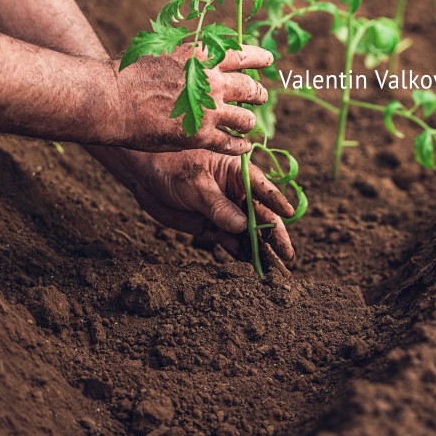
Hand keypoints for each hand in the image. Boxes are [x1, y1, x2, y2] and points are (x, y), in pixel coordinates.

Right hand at [111, 44, 270, 153]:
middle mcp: (211, 80)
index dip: (260, 58)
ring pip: (246, 119)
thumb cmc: (129, 72)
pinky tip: (242, 147)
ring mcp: (208, 109)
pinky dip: (241, 146)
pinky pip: (232, 144)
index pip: (243, 54)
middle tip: (261, 97)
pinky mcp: (200, 135)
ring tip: (248, 125)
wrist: (112, 98)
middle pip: (251, 88)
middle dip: (259, 94)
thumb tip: (200, 50)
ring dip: (250, 122)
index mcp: (202, 54)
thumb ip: (187, 52)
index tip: (269, 61)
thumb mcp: (162, 48)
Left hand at [117, 149, 294, 260]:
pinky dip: (241, 252)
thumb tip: (242, 225)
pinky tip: (252, 264)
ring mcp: (226, 211)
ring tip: (274, 267)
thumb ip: (218, 205)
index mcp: (238, 172)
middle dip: (274, 234)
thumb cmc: (172, 167)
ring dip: (260, 248)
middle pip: (262, 214)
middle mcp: (237, 192)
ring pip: (249, 231)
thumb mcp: (195, 184)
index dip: (276, 201)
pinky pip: (232, 241)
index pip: (263, 187)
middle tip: (287, 254)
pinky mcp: (214, 227)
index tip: (289, 214)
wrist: (145, 175)